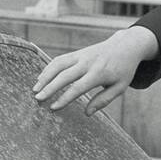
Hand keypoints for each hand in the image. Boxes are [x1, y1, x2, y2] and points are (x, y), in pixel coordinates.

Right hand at [32, 26, 158, 115]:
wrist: (125, 46)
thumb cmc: (123, 70)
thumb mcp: (119, 87)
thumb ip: (103, 100)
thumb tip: (87, 113)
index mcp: (99, 73)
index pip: (78, 88)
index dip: (64, 98)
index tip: (53, 108)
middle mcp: (87, 63)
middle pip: (64, 76)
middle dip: (49, 88)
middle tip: (38, 99)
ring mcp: (81, 56)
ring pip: (58, 65)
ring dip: (45, 77)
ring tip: (35, 90)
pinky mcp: (77, 53)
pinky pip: (59, 60)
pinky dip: (48, 68)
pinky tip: (41, 79)